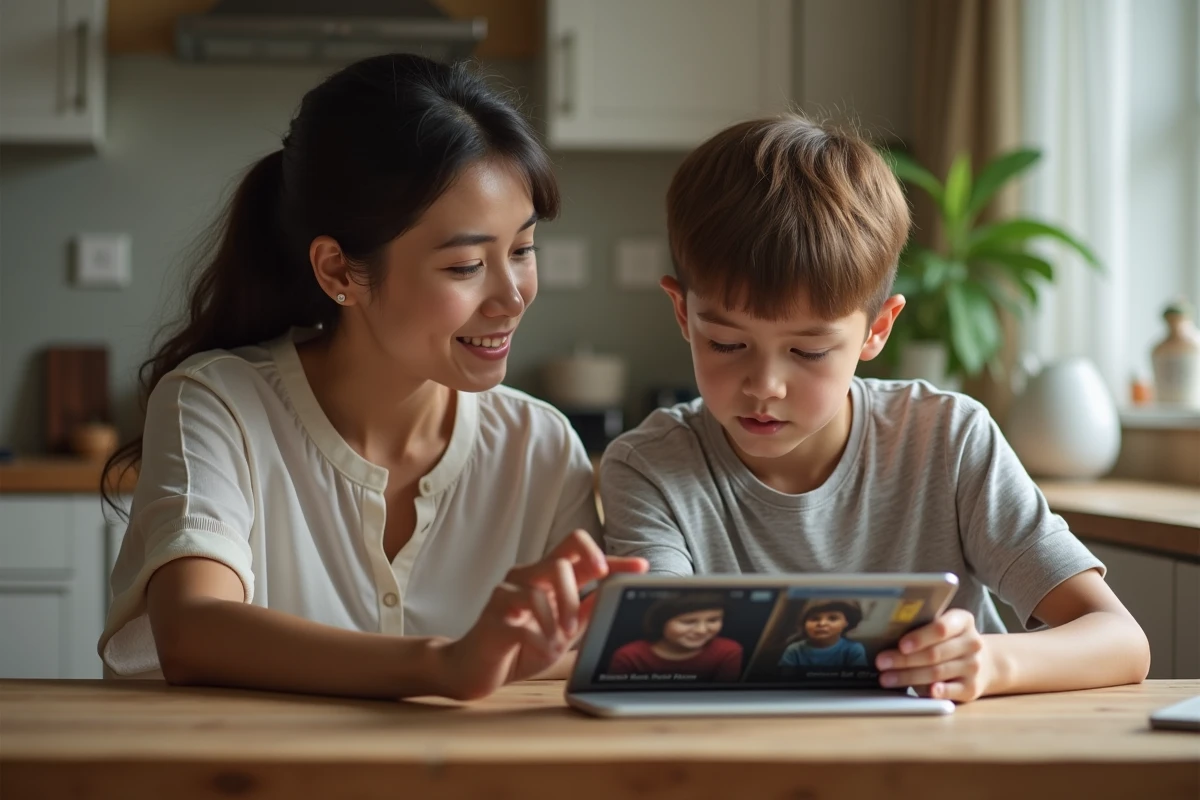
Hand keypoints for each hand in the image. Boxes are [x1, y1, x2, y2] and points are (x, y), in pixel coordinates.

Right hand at [439, 531, 646, 700]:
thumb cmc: (521, 645)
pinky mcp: (492, 614)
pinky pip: (521, 617)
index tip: (640, 567)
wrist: (477, 669)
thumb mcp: (565, 631)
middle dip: (575, 593)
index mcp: (548, 578)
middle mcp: (527, 577)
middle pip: (560, 560)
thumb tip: (618, 592)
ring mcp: (507, 593)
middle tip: (576, 624)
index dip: (611, 558)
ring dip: (557, 618)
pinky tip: (538, 648)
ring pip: (540, 585)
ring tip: (556, 641)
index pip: (580, 552)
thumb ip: (587, 610)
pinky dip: (537, 636)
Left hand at [874, 609, 993, 702]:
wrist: (981, 662)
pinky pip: (951, 691)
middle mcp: (972, 643)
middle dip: (904, 659)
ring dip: (908, 676)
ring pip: (937, 672)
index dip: (920, 637)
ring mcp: (973, 667)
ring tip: (886, 678)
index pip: (941, 628)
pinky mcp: (971, 688)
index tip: (901, 645)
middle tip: (881, 662)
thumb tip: (886, 636)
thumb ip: (922, 629)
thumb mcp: (941, 629)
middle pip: (934, 653)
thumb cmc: (948, 642)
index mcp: (963, 621)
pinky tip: (924, 691)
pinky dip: (937, 692)